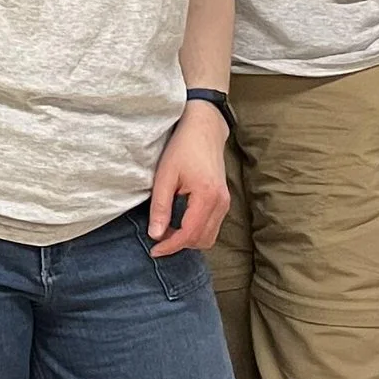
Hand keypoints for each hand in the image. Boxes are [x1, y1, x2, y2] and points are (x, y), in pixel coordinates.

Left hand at [148, 101, 231, 258]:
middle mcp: (221, 203)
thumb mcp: (165, 175)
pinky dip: (196, 231)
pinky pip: (212, 226)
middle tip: (158, 236)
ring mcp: (225, 202)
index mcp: (207, 196)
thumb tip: (155, 235)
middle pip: (202, 240)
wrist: (204, 128)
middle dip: (179, 244)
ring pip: (209, 236)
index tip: (154, 250)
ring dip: (188, 239)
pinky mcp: (224, 200)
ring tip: (167, 228)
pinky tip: (179, 221)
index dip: (170, 246)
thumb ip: (160, 206)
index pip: (190, 234)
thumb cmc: (183, 147)